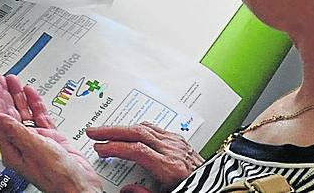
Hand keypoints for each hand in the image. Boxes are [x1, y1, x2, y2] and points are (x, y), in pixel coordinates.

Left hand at [0, 74, 103, 192]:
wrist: (80, 185)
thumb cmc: (57, 175)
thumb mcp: (33, 147)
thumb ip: (14, 130)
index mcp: (13, 148)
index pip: (0, 119)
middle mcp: (22, 144)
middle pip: (10, 114)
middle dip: (6, 95)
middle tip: (2, 79)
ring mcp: (37, 140)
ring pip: (25, 113)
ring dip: (20, 97)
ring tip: (15, 81)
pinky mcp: (51, 138)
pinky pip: (40, 117)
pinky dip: (36, 104)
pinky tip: (32, 93)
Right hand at [87, 123, 204, 192]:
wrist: (219, 187)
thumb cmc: (193, 189)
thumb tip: (126, 189)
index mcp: (170, 167)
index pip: (137, 150)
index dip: (116, 147)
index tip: (100, 148)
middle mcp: (173, 151)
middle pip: (138, 132)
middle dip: (113, 130)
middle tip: (94, 131)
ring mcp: (177, 143)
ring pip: (145, 128)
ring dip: (123, 127)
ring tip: (106, 130)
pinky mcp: (180, 141)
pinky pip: (155, 129)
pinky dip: (138, 128)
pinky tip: (129, 130)